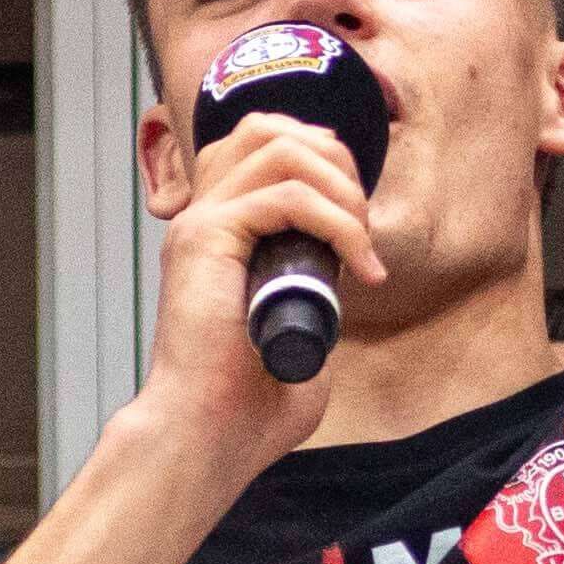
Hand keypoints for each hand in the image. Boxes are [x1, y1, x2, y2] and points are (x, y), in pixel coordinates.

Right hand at [133, 114, 383, 479]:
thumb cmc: (247, 403)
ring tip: (361, 243)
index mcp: (218, 231)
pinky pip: (286, 196)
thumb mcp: (298, 328)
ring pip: (280, 148)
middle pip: (270, 128)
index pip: (264, 144)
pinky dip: (336, 221)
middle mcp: (202, 216)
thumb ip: (313, 295)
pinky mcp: (207, 239)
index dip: (324, 162)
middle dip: (336, 161)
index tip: (359, 223)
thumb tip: (343, 280)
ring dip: (340, 188)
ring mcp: (201, 223)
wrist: (210, 435)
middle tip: (362, 226)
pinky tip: (357, 262)